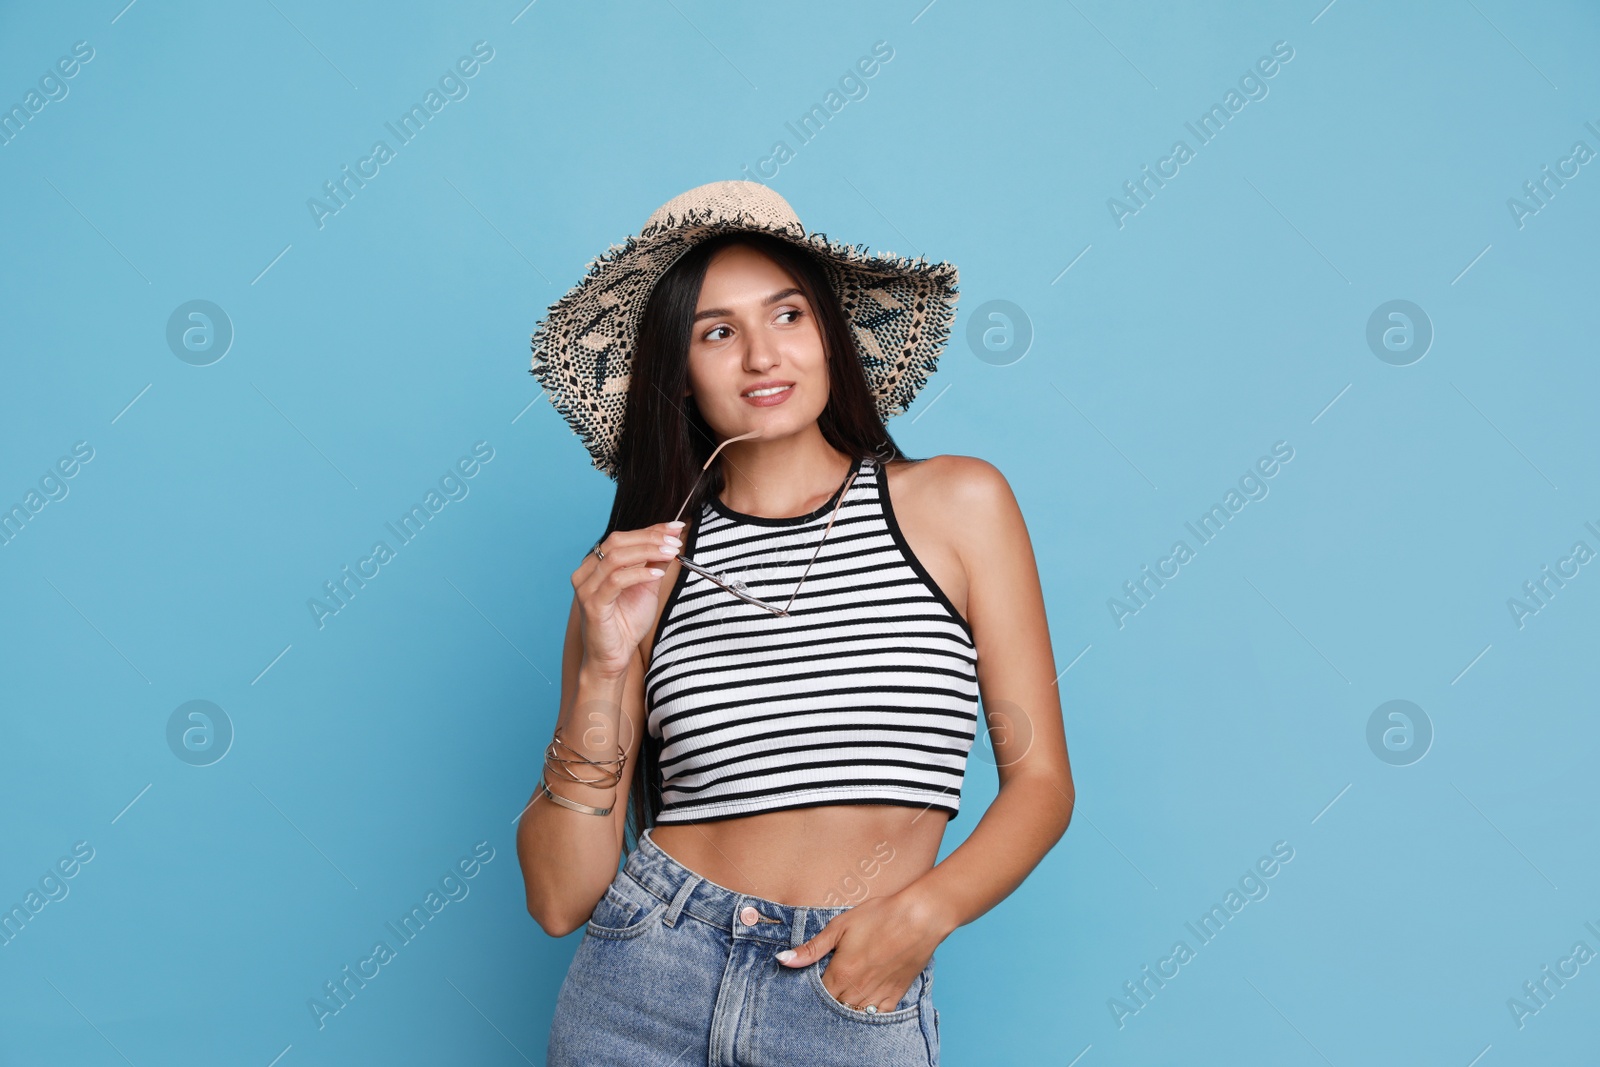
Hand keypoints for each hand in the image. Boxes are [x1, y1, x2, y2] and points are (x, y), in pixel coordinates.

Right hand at [571, 521, 684, 675]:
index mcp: (597, 564)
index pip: (623, 538)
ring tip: (671, 553)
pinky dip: (638, 574)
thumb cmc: (626, 624)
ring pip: (615, 557)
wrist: (614, 657)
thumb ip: (654, 565)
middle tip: (675, 540)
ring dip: (647, 552)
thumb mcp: (646, 588)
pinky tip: (657, 574)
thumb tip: (669, 542)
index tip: (676, 527)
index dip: (651, 530)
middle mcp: (587, 572)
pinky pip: (615, 581)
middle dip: (650, 538)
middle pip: (617, 542)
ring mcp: (586, 587)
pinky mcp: (592, 604)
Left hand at [775, 889, 949, 1012]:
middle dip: (826, 1001)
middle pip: (833, 1008)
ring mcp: (878, 995)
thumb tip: (783, 960)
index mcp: (841, 973)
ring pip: (853, 1014)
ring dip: (845, 1008)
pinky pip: (877, 1016)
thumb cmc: (879, 916)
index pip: (816, 996)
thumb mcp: (841, 926)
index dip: (810, 991)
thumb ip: (812, 948)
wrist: (919, 918)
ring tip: (843, 994)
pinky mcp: (895, 995)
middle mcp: (857, 990)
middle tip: (828, 986)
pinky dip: (868, 1013)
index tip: (810, 983)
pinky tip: (863, 1003)